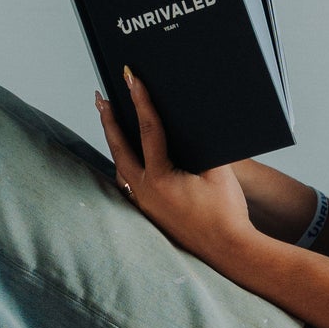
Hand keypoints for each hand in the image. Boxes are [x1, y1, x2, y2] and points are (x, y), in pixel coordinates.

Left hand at [95, 68, 255, 265]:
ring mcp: (144, 203)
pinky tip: (125, 161)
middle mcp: (144, 190)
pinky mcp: (149, 213)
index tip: (131, 78)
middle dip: (108, 119)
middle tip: (100, 98)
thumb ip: (203, 147)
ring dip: (114, 143)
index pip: (147, 128)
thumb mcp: (218, 173)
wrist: (228, 249)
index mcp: (160, 177)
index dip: (140, 100)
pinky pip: (127, 184)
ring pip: (120, 167)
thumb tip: (190, 125)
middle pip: (118, 147)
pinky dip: (123, 167)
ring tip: (108, 123)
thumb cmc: (226, 212)